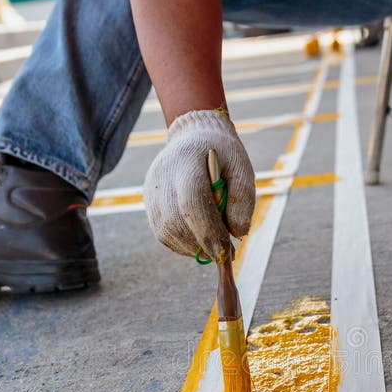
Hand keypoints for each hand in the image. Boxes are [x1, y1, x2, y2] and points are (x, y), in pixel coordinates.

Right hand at [143, 109, 255, 262]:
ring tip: (214, 244)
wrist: (194, 137)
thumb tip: (236, 234)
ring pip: (167, 232)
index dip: (208, 231)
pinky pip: (163, 234)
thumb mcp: (242, 169)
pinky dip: (182, 244)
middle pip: (176, 222)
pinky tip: (199, 238)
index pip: (192, 202)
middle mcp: (162, 178)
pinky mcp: (148, 203)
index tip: (226, 253)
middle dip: (202, 244)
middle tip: (225, 255)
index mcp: (186, 163)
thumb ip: (242, 199)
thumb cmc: (223, 155)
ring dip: (193, 247)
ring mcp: (151, 192)